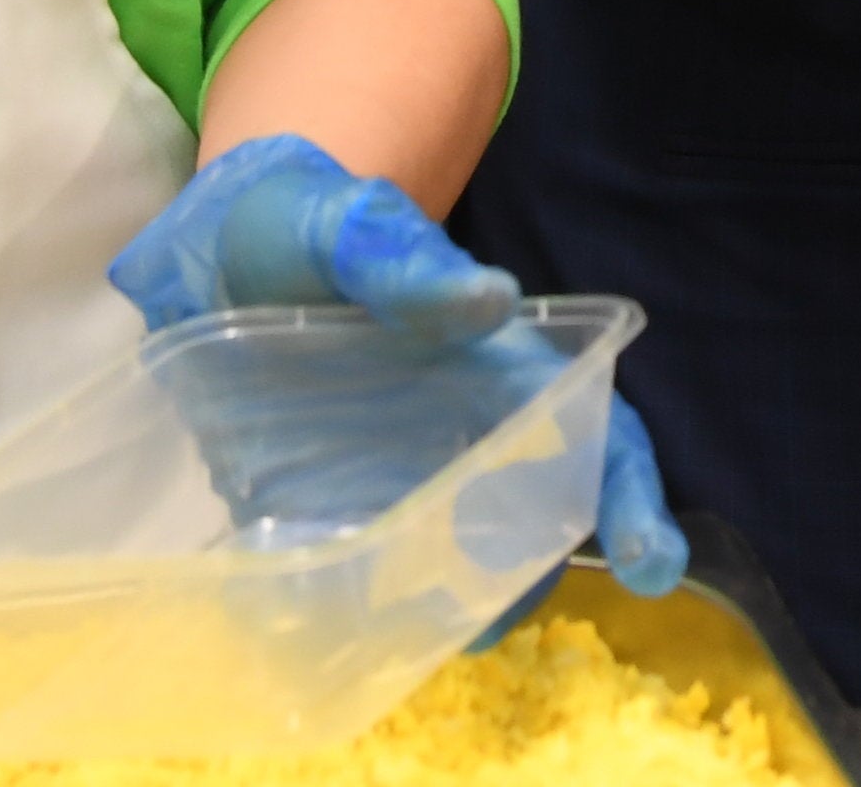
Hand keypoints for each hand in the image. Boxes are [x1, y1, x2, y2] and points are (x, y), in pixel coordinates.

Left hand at [109, 138, 685, 609]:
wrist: (209, 252)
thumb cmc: (304, 223)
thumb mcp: (347, 226)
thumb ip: (405, 260)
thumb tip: (493, 301)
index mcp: (495, 364)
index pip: (592, 431)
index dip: (627, 495)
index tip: (651, 565)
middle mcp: (458, 433)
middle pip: (533, 518)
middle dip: (531, 577)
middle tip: (487, 622)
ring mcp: (388, 481)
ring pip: (452, 563)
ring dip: (450, 607)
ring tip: (414, 634)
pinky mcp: (314, 512)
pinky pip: (356, 577)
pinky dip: (362, 615)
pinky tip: (340, 636)